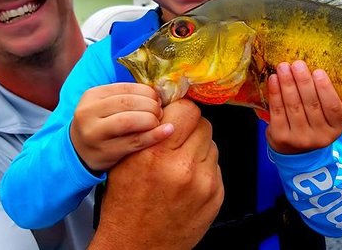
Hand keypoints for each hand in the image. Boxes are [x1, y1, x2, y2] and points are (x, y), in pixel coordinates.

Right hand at [70, 83, 173, 171]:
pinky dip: (154, 135)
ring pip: (129, 121)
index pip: (126, 88)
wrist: (79, 152)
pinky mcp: (104, 152)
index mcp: (92, 96)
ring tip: (158, 122)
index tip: (158, 99)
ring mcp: (94, 134)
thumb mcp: (105, 106)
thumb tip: (160, 92)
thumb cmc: (101, 124)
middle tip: (160, 112)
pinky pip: (134, 142)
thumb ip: (127, 97)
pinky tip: (167, 131)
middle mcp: (88, 113)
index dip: (147, 92)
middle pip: (127, 103)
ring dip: (151, 119)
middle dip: (150, 106)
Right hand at [89, 99, 222, 249]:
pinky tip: (189, 180)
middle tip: (178, 138)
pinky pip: (216, 166)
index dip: (180, 110)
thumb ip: (148, 132)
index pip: (186, 110)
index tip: (176, 115)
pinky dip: (205, 168)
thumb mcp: (124, 162)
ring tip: (181, 162)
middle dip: (191, 127)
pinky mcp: (217, 196)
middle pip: (203, 124)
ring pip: (212, 143)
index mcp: (156, 154)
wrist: (137, 247)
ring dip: (199, 147)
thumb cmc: (125, 206)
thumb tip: (167, 106)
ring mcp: (204, 183)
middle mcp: (183, 167)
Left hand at [266, 60, 341, 153]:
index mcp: (335, 129)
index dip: (325, 89)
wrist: (294, 152)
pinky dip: (275, 93)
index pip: (332, 107)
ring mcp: (299, 138)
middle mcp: (319, 137)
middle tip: (297, 64)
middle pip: (311, 104)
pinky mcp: (281, 137)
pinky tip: (273, 80)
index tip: (318, 71)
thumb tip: (310, 69)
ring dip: (287, 84)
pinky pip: (277, 111)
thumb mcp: (324, 117)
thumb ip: (322, 99)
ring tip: (283, 67)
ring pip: (293, 106)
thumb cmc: (311, 124)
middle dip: (303, 81)